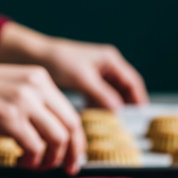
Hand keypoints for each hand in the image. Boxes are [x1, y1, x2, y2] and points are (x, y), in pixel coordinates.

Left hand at [0, 22, 148, 109]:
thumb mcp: (83, 79)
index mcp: (110, 61)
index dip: (138, 98)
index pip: (132, 81)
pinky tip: (92, 115)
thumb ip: (101, 94)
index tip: (139, 114)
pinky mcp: (84, 80)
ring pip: (109, 93)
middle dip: (124, 104)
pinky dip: (97, 105)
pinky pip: (96, 95)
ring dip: (110, 106)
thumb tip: (118, 110)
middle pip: (123, 88)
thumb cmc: (61, 63)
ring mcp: (95, 72)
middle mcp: (106, 65)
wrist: (38, 56)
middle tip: (124, 122)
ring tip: (109, 122)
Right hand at [0, 44, 85, 173]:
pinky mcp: (8, 118)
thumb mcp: (7, 89)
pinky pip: (35, 147)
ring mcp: (23, 101)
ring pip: (58, 139)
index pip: (71, 113)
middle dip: (73, 153)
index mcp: (39, 78)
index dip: (76, 140)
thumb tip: (44, 133)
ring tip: (34, 165)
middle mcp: (37, 86)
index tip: (72, 157)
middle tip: (66, 169)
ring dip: (50, 159)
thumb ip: (30, 104)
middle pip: (71, 127)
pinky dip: (32, 161)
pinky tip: (20, 162)